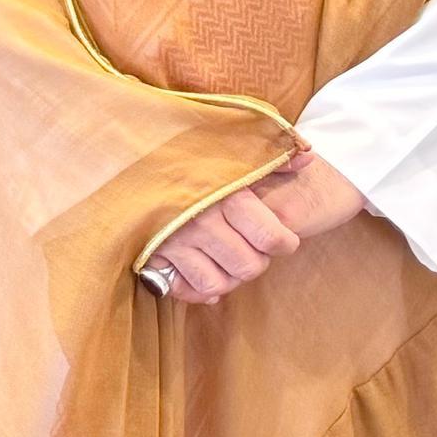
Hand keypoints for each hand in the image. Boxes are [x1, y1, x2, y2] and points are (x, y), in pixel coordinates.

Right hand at [144, 148, 369, 304]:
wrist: (128, 151)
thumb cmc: (188, 151)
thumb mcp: (231, 146)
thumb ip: (271, 154)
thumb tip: (309, 157)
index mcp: (226, 193)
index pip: (273, 239)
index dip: (284, 242)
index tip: (282, 237)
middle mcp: (201, 220)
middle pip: (249, 267)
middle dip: (256, 260)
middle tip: (250, 246)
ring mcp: (174, 241)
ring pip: (218, 283)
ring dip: (228, 276)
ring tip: (226, 257)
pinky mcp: (152, 255)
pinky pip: (186, 289)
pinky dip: (199, 287)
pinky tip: (204, 270)